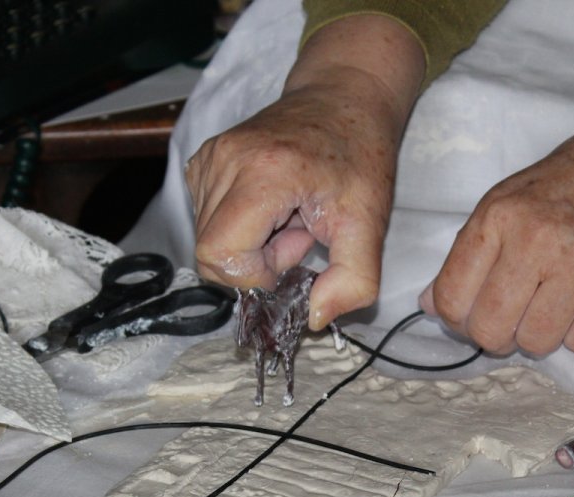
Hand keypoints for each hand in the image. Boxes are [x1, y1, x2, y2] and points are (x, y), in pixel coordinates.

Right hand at [185, 14, 423, 329]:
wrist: (343, 99)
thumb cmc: (359, 157)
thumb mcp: (370, 225)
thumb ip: (353, 281)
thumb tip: (312, 319)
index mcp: (264, 173)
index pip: (220, 254)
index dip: (255, 274)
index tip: (296, 254)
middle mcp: (226, 159)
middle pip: (210, 252)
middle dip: (256, 261)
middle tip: (298, 234)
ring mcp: (209, 157)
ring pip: (207, 240)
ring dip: (249, 245)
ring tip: (288, 217)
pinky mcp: (203, 161)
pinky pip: (206, 220)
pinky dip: (239, 227)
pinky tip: (272, 207)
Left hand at [422, 79, 573, 354]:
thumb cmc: (572, 186)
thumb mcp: (507, 202)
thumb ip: (468, 254)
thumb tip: (428, 306)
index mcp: (498, 217)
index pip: (451, 298)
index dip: (457, 319)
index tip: (473, 314)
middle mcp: (535, 240)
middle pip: (490, 330)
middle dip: (497, 336)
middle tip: (516, 317)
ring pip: (536, 343)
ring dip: (542, 336)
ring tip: (556, 305)